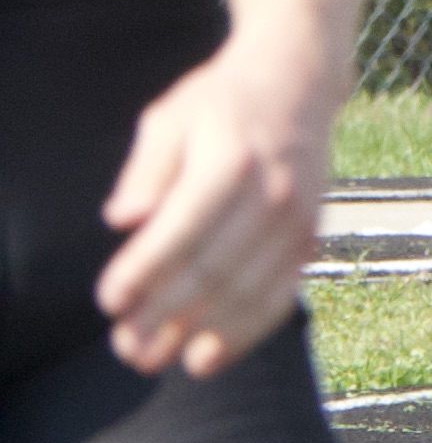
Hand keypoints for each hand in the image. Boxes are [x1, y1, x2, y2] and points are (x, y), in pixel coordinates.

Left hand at [98, 39, 340, 379]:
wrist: (299, 83)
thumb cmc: (221, 103)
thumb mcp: (169, 119)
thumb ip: (145, 170)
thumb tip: (122, 220)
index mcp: (233, 161)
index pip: (182, 231)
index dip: (143, 273)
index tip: (108, 302)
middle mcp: (274, 193)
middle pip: (215, 271)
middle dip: (166, 316)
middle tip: (125, 346)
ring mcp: (299, 219)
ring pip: (248, 293)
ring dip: (201, 334)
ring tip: (156, 359)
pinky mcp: (311, 238)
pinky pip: (280, 296)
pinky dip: (244, 333)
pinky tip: (207, 357)